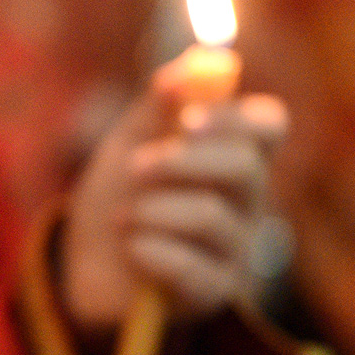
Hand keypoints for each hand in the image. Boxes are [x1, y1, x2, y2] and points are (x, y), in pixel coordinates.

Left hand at [60, 57, 288, 332]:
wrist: (86, 262)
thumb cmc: (121, 194)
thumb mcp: (131, 139)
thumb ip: (163, 103)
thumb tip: (204, 61)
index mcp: (233, 153)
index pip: (268, 125)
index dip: (234, 116)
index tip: (187, 117)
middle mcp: (246, 200)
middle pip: (246, 168)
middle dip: (183, 162)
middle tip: (135, 165)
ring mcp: (234, 249)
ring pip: (211, 217)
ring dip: (152, 210)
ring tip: (122, 217)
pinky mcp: (212, 293)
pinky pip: (191, 268)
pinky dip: (149, 250)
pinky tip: (131, 248)